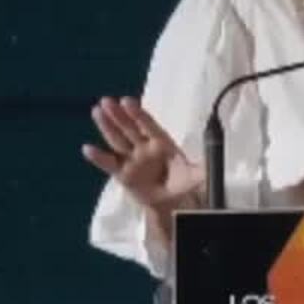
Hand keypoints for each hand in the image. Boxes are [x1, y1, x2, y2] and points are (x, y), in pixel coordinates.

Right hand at [79, 97, 205, 215]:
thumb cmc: (183, 183)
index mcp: (161, 143)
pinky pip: (109, 164)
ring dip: (107, 127)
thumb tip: (215, 159)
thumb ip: (202, 166)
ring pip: (118, 140)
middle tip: (107, 101)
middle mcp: (144, 147)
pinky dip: (98, 157)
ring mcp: (132, 159)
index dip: (139, 114)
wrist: (172, 202)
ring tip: (97, 112)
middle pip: (130, 129)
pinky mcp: (123, 174)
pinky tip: (88, 149)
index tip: (128, 101)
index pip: (149, 126)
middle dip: (119, 115)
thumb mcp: (196, 174)